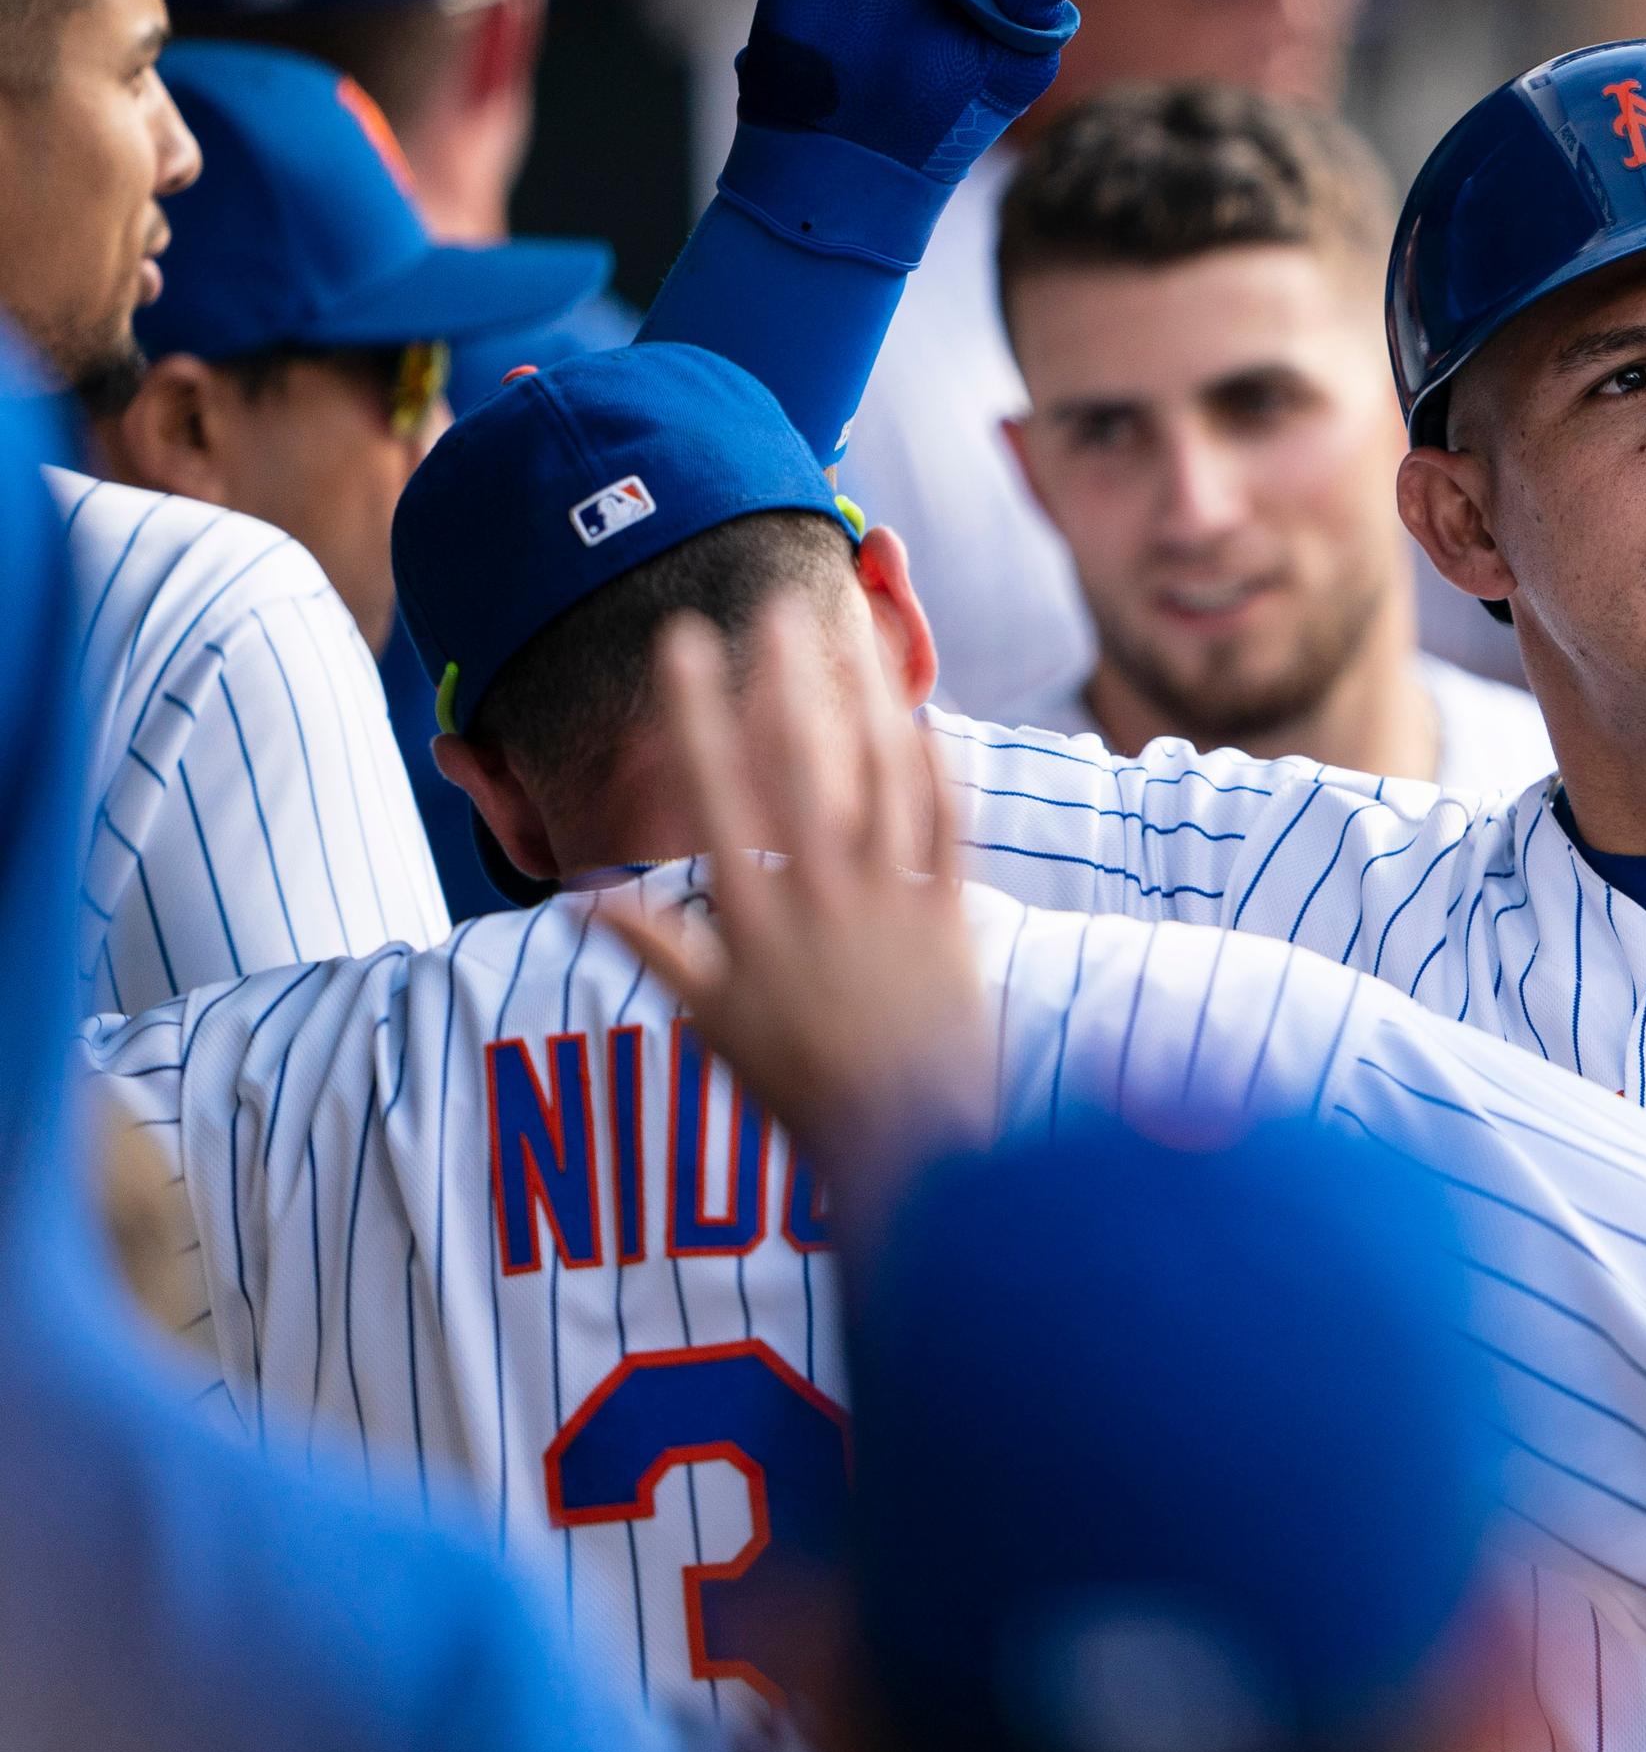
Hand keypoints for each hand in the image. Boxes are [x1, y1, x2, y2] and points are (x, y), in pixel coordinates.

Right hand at [595, 598, 994, 1237]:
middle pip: (801, 766)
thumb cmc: (799, 1087)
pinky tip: (928, 717)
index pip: (716, 793)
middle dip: (786, 683)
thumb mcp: (711, 1024)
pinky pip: (947, 825)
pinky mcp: (952, 912)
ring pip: (880, 779)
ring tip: (855, 640)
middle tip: (776, 609)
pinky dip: (939, 768)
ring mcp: (891, 899)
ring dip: (866, 703)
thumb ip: (656, 950)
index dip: (698, 714)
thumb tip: (587, 896)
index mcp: (752, 918)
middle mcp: (820, 895)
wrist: (907, 1142)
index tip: (684, 646)